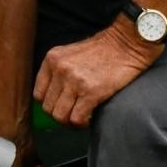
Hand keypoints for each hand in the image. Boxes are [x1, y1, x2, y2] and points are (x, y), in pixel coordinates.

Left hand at [34, 18, 161, 127]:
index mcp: (52, 59)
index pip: (39, 94)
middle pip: (48, 108)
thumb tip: (54, 98)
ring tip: (82, 117)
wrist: (128, 43)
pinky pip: (77, 119)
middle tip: (74, 114)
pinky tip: (91, 116)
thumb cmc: (104, 50)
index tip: (61, 106)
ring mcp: (74, 81)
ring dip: (71, 122)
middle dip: (61, 115)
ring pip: (60, 117)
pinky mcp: (91, 92)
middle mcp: (60, 69)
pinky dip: (83, 123)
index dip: (51, 104)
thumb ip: (59, 72)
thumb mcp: (71, 54)